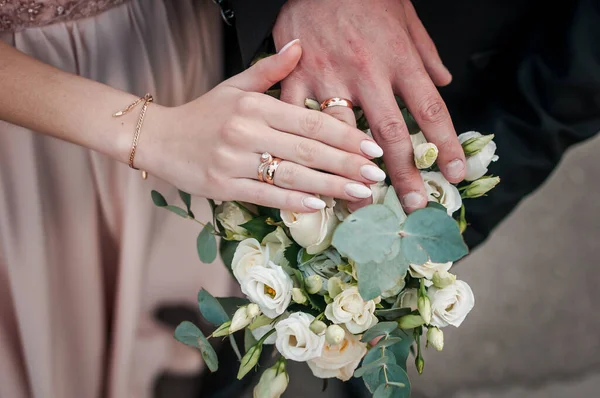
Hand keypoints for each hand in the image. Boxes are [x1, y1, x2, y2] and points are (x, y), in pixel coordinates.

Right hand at [138, 40, 385, 212]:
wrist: (159, 138)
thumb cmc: (204, 114)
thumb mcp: (235, 86)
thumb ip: (271, 70)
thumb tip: (299, 44)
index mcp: (255, 105)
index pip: (310, 121)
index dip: (345, 136)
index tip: (372, 148)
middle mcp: (246, 131)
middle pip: (307, 150)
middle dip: (347, 165)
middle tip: (377, 176)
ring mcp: (233, 160)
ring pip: (291, 175)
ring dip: (329, 186)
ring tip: (360, 194)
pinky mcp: (222, 186)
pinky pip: (264, 195)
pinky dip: (293, 201)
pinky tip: (319, 205)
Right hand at [273, 0, 465, 211]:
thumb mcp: (407, 17)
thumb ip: (426, 53)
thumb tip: (444, 82)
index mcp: (398, 58)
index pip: (429, 109)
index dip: (444, 144)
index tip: (453, 174)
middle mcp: (367, 72)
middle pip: (389, 133)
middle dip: (404, 173)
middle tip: (413, 206)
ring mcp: (328, 76)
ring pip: (343, 135)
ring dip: (351, 172)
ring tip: (361, 204)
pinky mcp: (297, 75)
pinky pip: (298, 118)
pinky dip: (303, 148)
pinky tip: (308, 173)